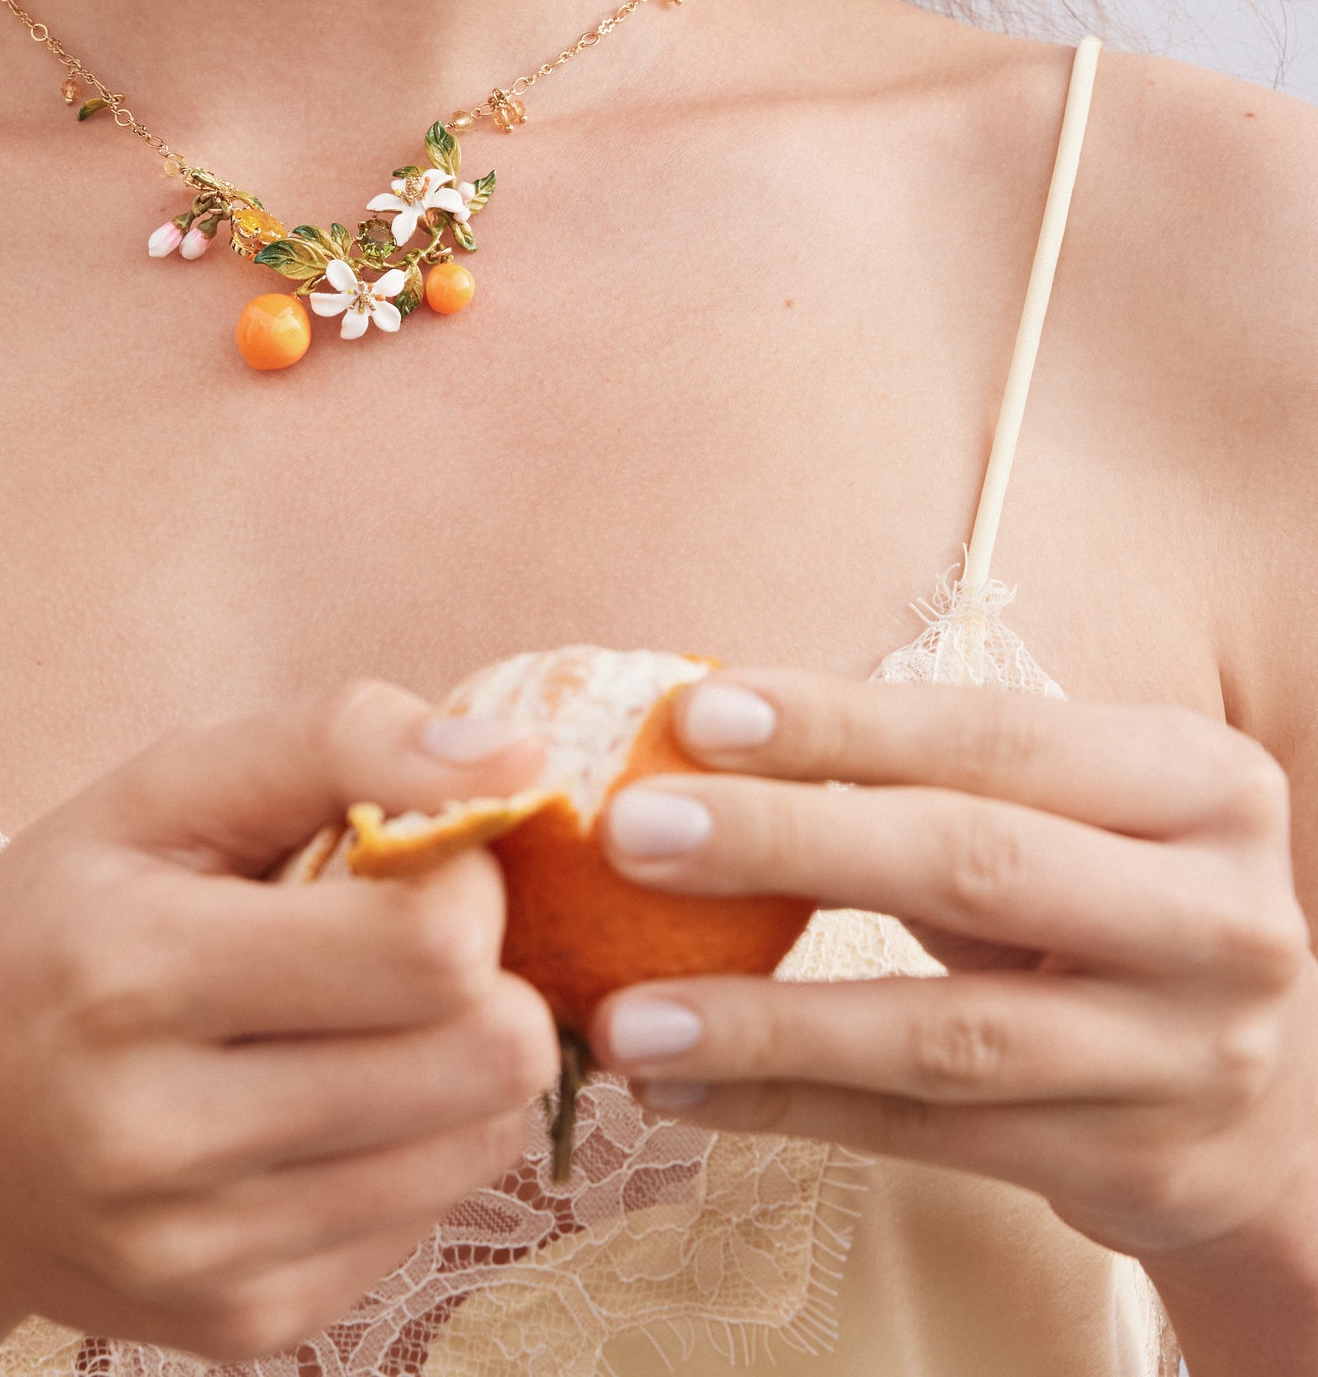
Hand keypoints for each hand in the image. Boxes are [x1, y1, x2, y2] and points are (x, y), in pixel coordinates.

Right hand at [0, 683, 558, 1367]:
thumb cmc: (58, 927)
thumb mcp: (160, 789)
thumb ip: (340, 739)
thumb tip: (522, 761)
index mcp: (134, 971)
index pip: (430, 944)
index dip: (465, 877)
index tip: (413, 851)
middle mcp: (162, 1133)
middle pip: (484, 1056)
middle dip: (486, 973)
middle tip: (407, 935)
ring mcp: (204, 1250)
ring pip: (480, 1144)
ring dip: (458, 1060)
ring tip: (360, 1015)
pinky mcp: (242, 1324)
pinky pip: (428, 1220)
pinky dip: (406, 1146)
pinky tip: (318, 1101)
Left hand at [587, 673, 1317, 1277]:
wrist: (1269, 1104)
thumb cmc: (1110, 908)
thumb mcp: (1069, 817)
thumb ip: (926, 777)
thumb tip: (695, 741)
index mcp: (1197, 780)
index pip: (991, 735)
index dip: (841, 724)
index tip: (695, 714)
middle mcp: (1218, 914)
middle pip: (972, 864)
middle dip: (785, 842)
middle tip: (633, 830)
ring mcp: (1190, 1053)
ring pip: (945, 1034)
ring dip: (763, 1024)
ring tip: (625, 1016)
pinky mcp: (1139, 1164)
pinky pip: (931, 1136)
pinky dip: (791, 1109)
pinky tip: (682, 1089)